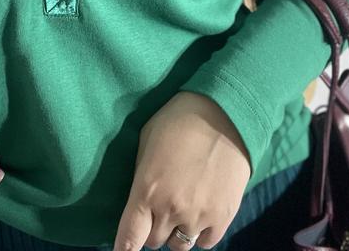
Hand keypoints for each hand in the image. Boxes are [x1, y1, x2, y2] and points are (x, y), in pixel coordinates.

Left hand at [113, 91, 251, 250]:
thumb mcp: (147, 140)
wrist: (225, 112)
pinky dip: (201, 233)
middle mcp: (171, 209)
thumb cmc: (180, 118)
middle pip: (154, 242)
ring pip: (180, 245)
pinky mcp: (223, 216)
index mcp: (147, 190)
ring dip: (176, 231)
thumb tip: (139, 195)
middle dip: (153, 228)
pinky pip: (206, 242)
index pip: (129, 238)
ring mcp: (198, 216)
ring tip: (182, 207)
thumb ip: (141, 175)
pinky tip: (200, 212)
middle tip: (159, 207)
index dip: (124, 249)